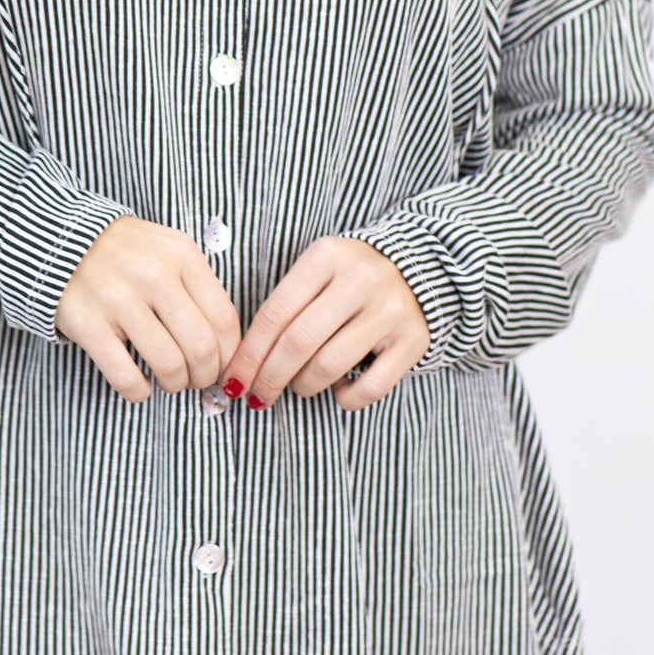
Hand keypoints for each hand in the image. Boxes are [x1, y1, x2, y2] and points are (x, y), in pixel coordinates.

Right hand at [54, 216, 241, 402]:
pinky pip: (125, 376)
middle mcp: (153, 275)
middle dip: (205, 375)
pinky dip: (139, 392)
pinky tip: (140, 386)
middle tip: (197, 379)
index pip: (223, 318)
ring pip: (169, 364)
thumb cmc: (126, 252)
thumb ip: (197, 287)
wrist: (60, 238)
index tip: (223, 366)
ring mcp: (118, 299)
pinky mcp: (87, 323)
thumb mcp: (168, 251)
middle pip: (201, 346)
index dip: (230, 354)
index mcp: (181, 255)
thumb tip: (225, 346)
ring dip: (176, 384)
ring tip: (171, 381)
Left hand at [218, 236, 432, 411]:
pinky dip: (345, 398)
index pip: (274, 313)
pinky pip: (369, 387)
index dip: (248, 354)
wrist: (420, 269)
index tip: (233, 381)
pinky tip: (338, 388)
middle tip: (257, 396)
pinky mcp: (413, 340)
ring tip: (299, 385)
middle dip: (269, 377)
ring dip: (303, 386)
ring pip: (329, 365)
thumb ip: (285, 305)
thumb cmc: (349, 278)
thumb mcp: (317, 272)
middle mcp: (361, 279)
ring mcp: (390, 310)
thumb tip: (244, 362)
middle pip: (298, 342)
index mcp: (327, 256)